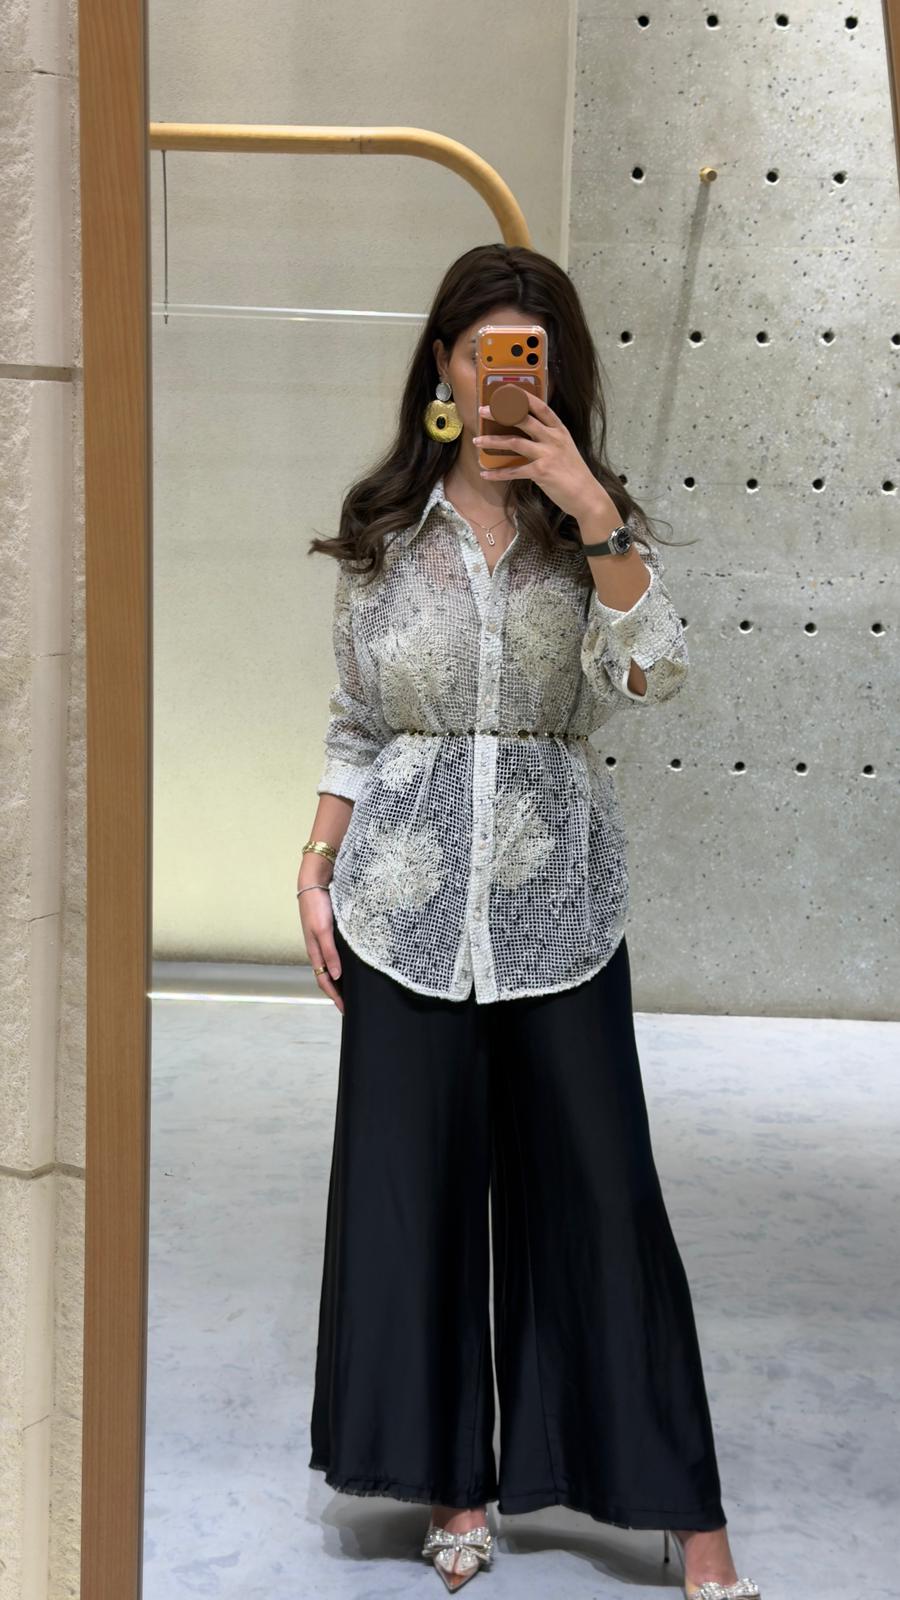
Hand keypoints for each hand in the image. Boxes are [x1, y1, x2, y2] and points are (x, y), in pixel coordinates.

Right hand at [297, 882, 343, 1012]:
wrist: (313, 884)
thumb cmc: (316, 907)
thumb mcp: (324, 931)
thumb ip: (330, 953)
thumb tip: (336, 977)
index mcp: (314, 952)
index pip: (324, 982)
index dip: (334, 997)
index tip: (346, 1009)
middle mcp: (318, 950)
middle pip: (327, 977)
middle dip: (337, 992)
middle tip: (351, 1002)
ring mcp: (323, 942)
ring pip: (331, 966)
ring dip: (340, 979)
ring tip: (352, 988)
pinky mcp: (328, 933)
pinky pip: (335, 954)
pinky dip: (342, 964)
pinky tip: (352, 964)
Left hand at [473, 391, 613, 522]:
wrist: (586, 495)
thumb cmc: (573, 472)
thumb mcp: (565, 448)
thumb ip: (548, 438)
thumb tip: (526, 432)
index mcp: (559, 430)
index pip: (540, 407)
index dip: (523, 397)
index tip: (506, 390)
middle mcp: (553, 438)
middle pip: (523, 419)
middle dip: (500, 412)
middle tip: (482, 410)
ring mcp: (547, 454)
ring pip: (514, 442)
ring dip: (492, 441)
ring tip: (477, 440)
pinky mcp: (541, 472)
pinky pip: (514, 471)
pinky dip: (498, 473)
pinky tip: (485, 473)